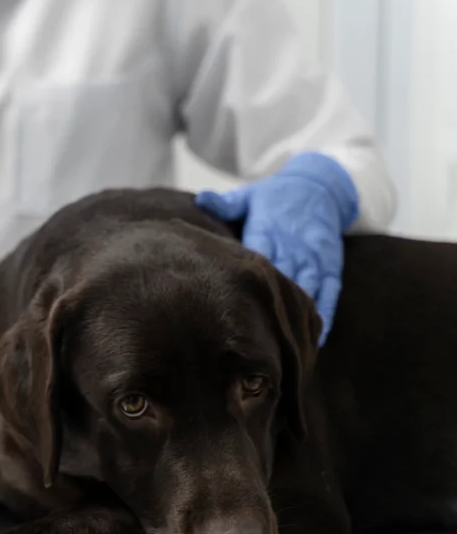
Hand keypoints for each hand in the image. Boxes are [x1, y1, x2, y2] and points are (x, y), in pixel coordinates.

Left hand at [196, 152, 358, 345]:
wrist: (319, 186)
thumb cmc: (275, 197)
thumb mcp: (250, 196)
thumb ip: (227, 203)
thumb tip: (202, 198)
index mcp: (269, 231)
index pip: (257, 262)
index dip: (246, 286)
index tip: (232, 309)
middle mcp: (294, 247)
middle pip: (280, 280)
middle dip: (267, 307)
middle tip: (253, 339)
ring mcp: (314, 258)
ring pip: (306, 289)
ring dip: (294, 316)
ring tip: (282, 347)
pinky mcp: (331, 265)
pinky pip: (330, 292)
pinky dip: (323, 314)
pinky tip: (314, 338)